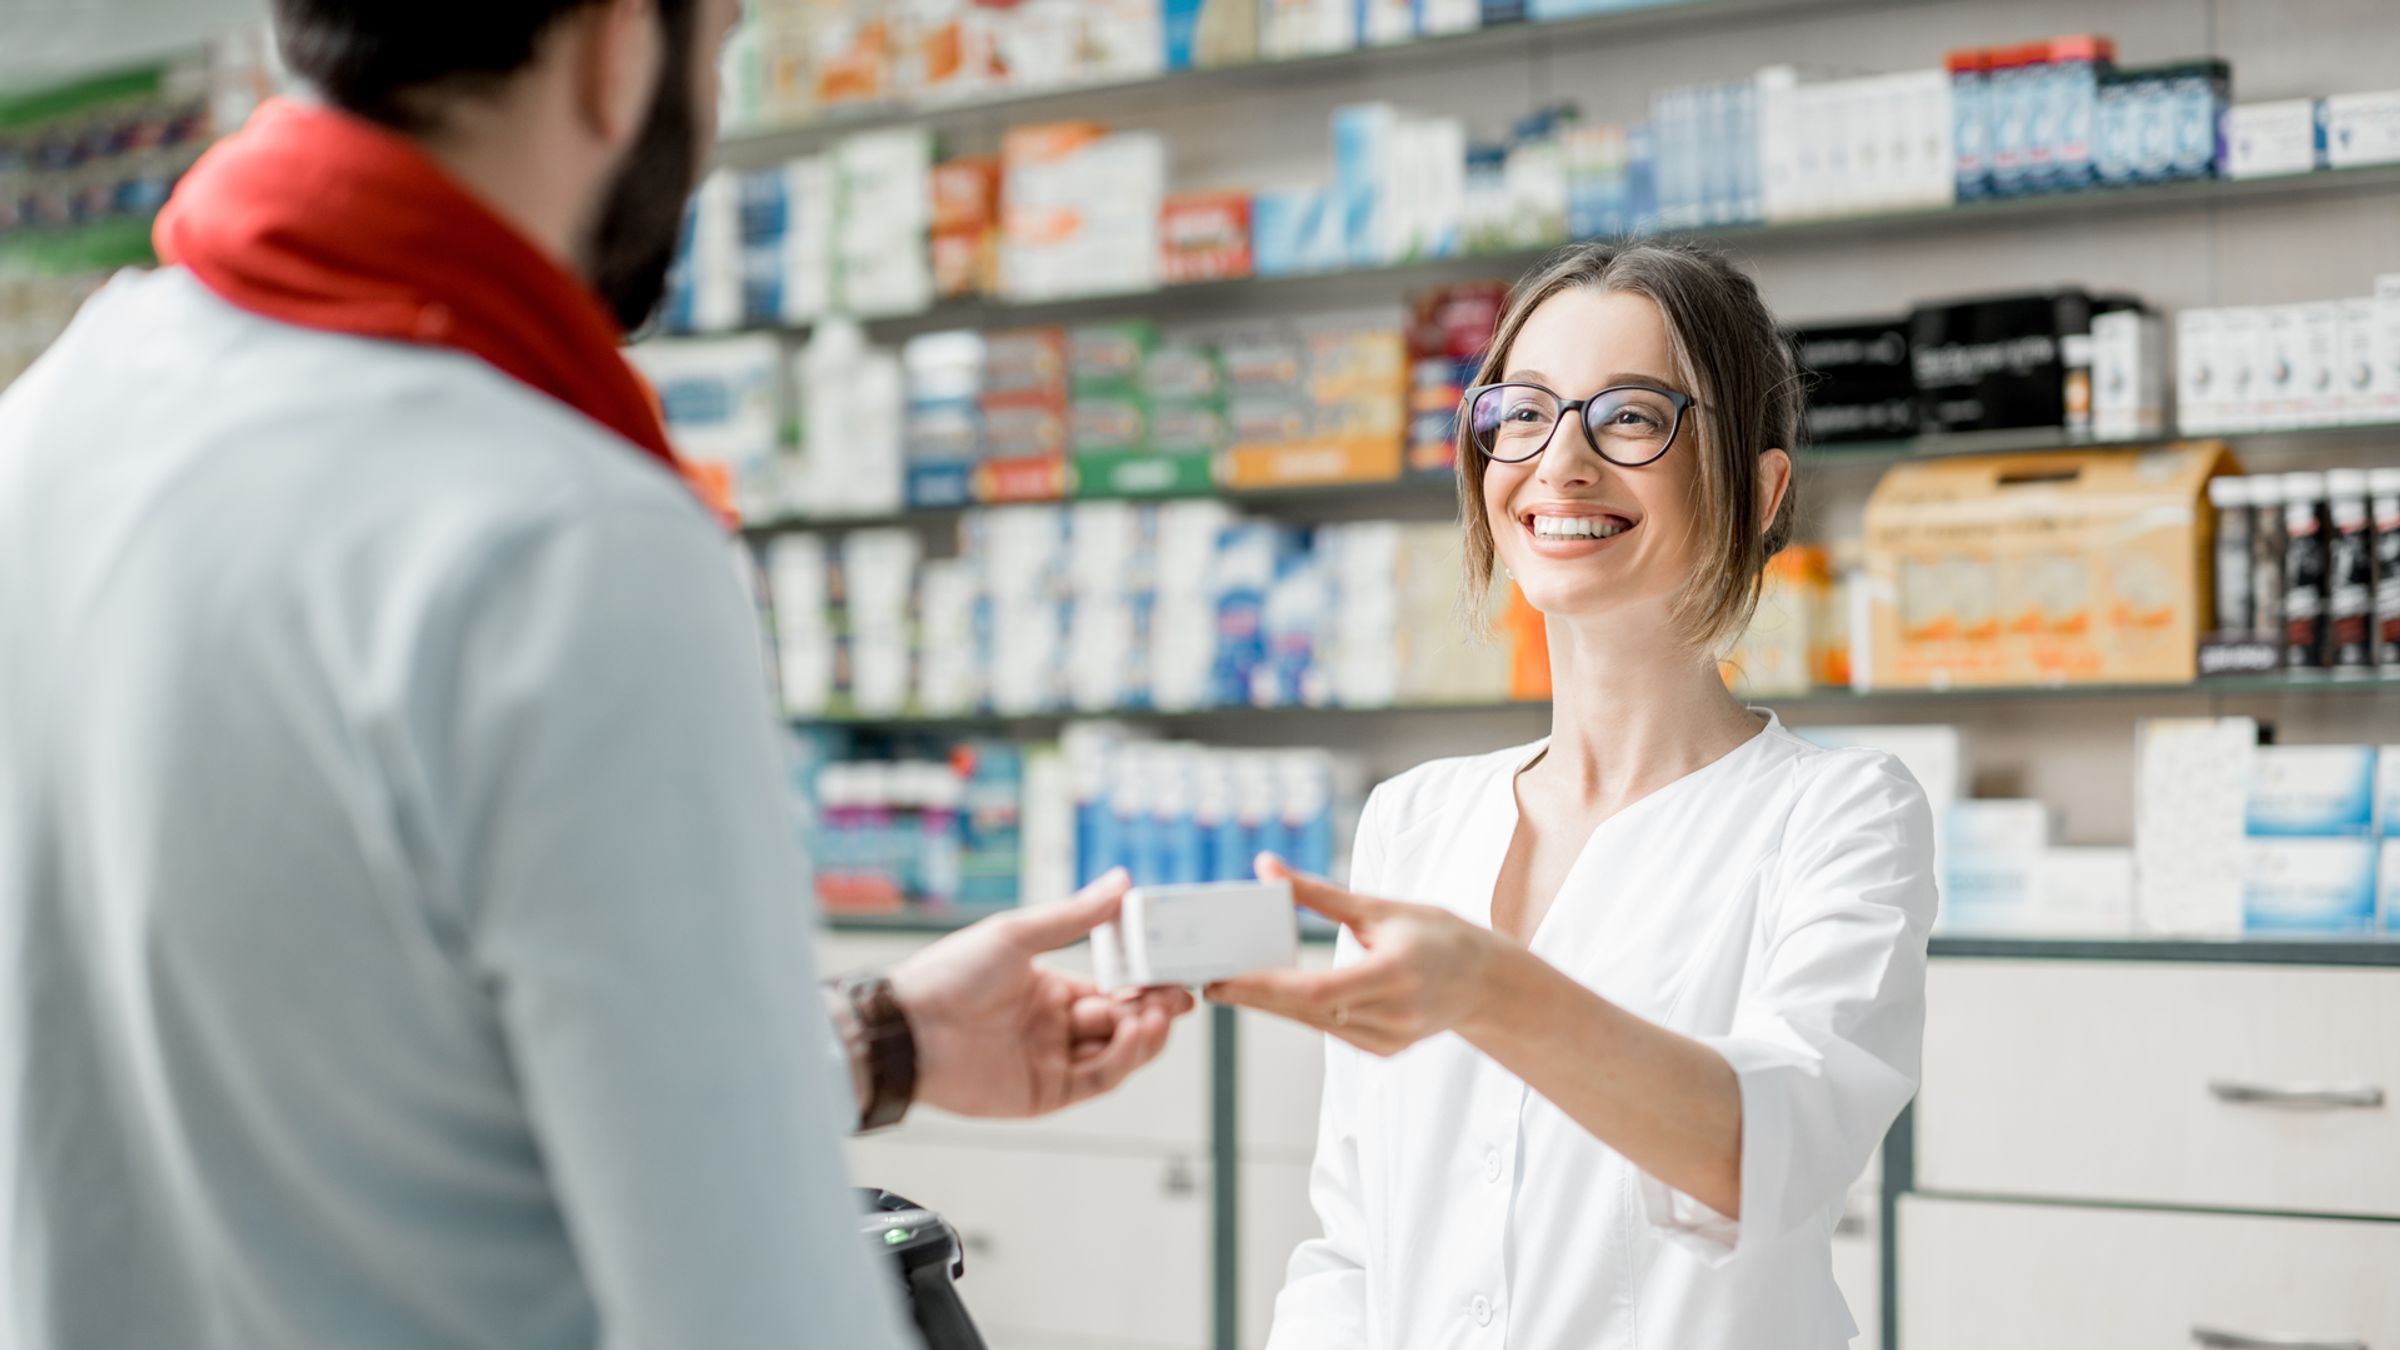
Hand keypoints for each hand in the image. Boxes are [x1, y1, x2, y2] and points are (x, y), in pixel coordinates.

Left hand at [890, 869, 1195, 1117]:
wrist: (909, 1027)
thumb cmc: (952, 974)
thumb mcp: (1019, 934)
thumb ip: (1076, 916)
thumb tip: (1122, 882)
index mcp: (1049, 989)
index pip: (1112, 989)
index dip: (1145, 983)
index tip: (1175, 973)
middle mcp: (1054, 1027)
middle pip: (1121, 1023)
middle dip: (1153, 1010)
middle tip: (1178, 997)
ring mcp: (1050, 1062)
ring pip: (1116, 1055)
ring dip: (1143, 1035)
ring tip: (1157, 1014)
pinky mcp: (1045, 1094)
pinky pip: (1096, 1080)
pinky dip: (1121, 1059)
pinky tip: (1132, 1033)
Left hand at [1205, 854, 1510, 1056]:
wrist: (1488, 983)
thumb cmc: (1438, 935)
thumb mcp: (1380, 907)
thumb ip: (1318, 894)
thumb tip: (1266, 867)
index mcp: (1394, 974)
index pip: (1314, 990)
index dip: (1263, 987)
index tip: (1222, 978)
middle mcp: (1393, 1014)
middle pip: (1304, 1011)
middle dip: (1253, 995)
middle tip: (1210, 980)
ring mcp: (1389, 1039)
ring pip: (1313, 1024)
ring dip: (1271, 1005)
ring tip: (1231, 985)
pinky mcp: (1384, 1050)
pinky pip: (1330, 1031)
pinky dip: (1302, 1013)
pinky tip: (1276, 998)